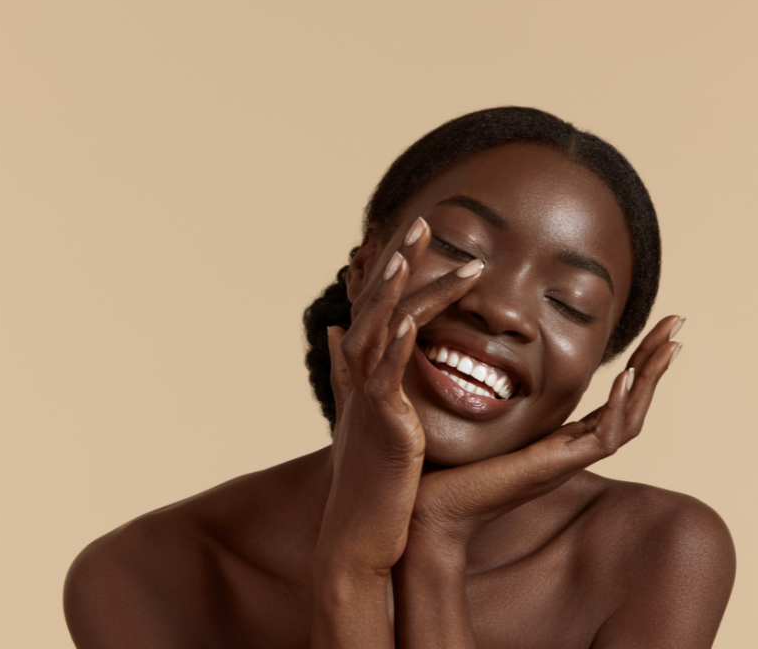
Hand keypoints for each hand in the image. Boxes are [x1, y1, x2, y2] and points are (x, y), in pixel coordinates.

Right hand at [316, 217, 485, 576]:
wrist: (359, 536)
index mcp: (363, 372)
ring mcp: (368, 400)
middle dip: (399, 262)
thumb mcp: (359, 417)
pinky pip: (385, 379)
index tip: (416, 231)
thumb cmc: (368, 482)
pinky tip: (408, 321)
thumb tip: (334, 330)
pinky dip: (394, 348)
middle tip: (424, 220)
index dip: (394, 267)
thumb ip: (350, 373)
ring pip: (377, 333)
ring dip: (395, 291)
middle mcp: (359, 378)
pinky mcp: (383, 426)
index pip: (378, 306)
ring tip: (413, 252)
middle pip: (376, 306)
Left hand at [406, 315, 685, 547]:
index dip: (637, 362)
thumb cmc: (448, 469)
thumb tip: (486, 350)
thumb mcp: (480, 419)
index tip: (655, 327)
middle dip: (656, 362)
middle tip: (678, 321)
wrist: (430, 510)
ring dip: (649, 381)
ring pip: (629, 420)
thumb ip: (495, 391)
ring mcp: (566, 461)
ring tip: (668, 344)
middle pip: (634, 405)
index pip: (615, 396)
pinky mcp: (554, 469)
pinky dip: (616, 407)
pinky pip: (601, 439)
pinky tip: (625, 377)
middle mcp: (571, 450)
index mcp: (560, 438)